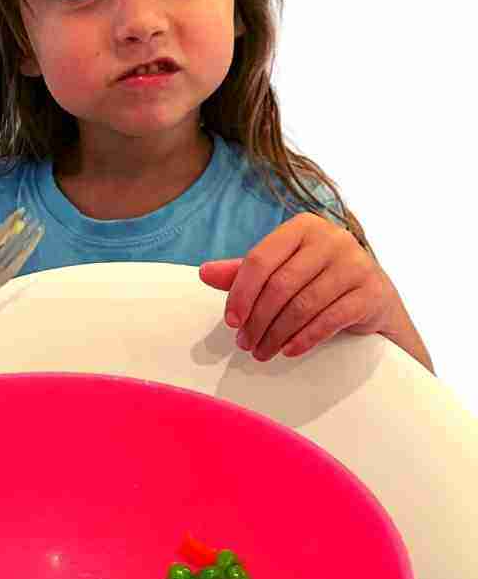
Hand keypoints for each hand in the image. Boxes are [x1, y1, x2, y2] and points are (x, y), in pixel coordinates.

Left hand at [199, 214, 401, 360]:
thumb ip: (245, 272)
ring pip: (303, 305)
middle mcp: (332, 238)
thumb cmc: (318, 280)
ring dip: (277, 334)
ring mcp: (356, 263)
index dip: (240, 293)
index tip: (231, 322)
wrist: (372, 296)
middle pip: (280, 285)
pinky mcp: (371, 292)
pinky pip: (330, 320)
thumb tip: (205, 273)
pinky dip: (305, 339)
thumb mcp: (281, 270)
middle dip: (258, 320)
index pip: (260, 259)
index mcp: (303, 227)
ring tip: (262, 352)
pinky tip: (289, 351)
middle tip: (245, 344)